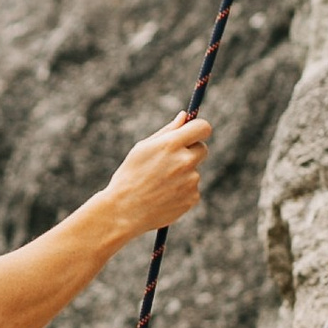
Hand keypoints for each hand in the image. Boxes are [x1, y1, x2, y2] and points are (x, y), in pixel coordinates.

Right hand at [96, 114, 210, 246]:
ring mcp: (191, 181)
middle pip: (202, 148)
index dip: (199, 128)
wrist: (124, 211)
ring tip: (160, 184)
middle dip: (192, 150)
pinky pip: (192, 188)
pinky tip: (164, 196)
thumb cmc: (130, 176)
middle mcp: (185, 161)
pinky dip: (182, 190)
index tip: (194, 132)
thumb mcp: (143, 148)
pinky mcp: (192, 198)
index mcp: (171, 144)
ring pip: (194, 170)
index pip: (203, 128)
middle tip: (174, 159)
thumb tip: (184, 116)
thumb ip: (167, 131)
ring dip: (183, 173)